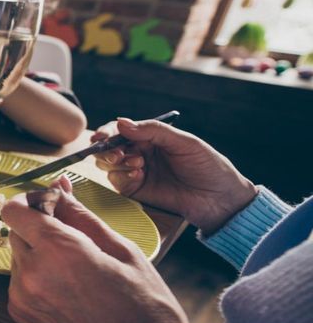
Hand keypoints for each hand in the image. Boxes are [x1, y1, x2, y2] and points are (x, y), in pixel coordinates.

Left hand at [3, 177, 189, 322]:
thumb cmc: (143, 306)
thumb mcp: (120, 249)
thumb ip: (81, 215)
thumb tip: (60, 186)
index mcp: (58, 250)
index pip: (15, 209)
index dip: (32, 203)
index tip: (52, 207)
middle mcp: (31, 273)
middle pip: (16, 231)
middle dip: (40, 228)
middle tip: (75, 240)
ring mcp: (22, 297)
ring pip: (18, 256)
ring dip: (39, 254)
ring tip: (78, 271)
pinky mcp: (21, 315)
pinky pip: (19, 281)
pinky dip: (37, 277)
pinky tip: (70, 289)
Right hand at [92, 118, 255, 231]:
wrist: (219, 200)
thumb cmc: (208, 166)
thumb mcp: (184, 142)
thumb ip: (153, 130)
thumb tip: (121, 122)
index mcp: (151, 137)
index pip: (122, 130)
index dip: (109, 132)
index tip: (103, 136)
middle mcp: (140, 153)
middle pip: (109, 147)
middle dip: (107, 149)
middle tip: (117, 154)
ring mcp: (136, 172)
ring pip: (108, 164)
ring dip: (116, 162)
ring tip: (138, 164)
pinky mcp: (136, 191)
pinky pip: (117, 181)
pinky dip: (122, 177)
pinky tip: (138, 176)